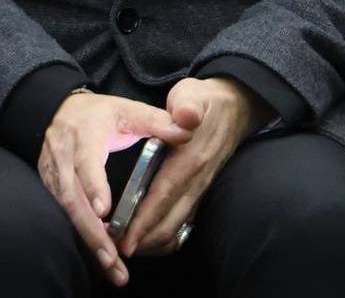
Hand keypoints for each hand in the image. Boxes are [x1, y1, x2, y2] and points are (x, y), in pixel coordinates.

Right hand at [37, 90, 191, 285]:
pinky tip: (101, 256)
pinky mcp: (51, 191)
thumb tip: (187, 129)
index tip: (104, 209)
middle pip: (73, 200)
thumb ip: (156, 121)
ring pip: (67, 214)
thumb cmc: (99, 115)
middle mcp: (63, 161)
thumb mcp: (127, 110)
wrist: (59, 113)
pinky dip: (82, 238)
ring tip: (111, 266)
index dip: (93, 186)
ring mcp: (53, 178)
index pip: (86, 164)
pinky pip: (64, 218)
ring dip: (88, 241)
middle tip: (113, 257)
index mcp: (83, 138)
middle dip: (92, 231)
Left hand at [120, 77, 260, 258]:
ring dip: (150, 242)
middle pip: (168, 222)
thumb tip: (187, 116)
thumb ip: (188, 105)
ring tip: (122, 246)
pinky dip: (161, 237)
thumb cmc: (203, 101)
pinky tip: (143, 238)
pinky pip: (180, 225)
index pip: (163, 196)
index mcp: (189, 160)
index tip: (122, 238)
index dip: (143, 220)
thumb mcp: (192, 94)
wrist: (233, 108)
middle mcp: (196, 181)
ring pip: (175, 229)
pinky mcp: (198, 194)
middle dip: (141, 240)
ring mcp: (199, 190)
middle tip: (111, 249)